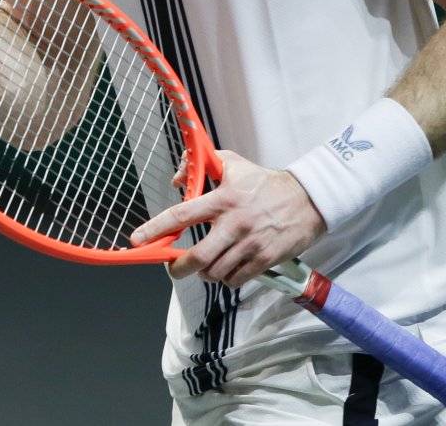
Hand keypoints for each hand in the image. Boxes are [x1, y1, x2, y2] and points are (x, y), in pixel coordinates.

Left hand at [129, 150, 326, 287]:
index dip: (156, 229)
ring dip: (205, 273)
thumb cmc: (264, 182)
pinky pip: (235, 280)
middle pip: (197, 257)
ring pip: (215, 272)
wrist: (306, 200)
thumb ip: (201, 166)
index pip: (181, 215)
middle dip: (177, 268)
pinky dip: (226, 278)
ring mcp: (250, 244)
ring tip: (206, 264)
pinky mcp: (264, 259)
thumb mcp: (232, 164)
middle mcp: (234, 224)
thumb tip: (178, 179)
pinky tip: (228, 268)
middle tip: (172, 267)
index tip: (138, 239)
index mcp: (223, 199)